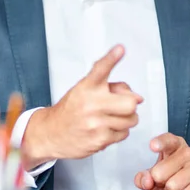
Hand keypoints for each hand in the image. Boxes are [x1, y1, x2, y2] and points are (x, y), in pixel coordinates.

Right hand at [22, 45, 142, 169]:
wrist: (51, 133)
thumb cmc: (72, 109)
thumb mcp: (86, 90)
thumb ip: (112, 87)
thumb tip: (138, 97)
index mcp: (87, 87)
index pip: (101, 69)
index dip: (111, 58)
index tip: (120, 49)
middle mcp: (91, 104)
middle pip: (130, 103)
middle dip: (130, 104)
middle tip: (122, 106)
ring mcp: (95, 123)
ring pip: (131, 120)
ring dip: (127, 119)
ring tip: (112, 118)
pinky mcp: (99, 140)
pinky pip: (124, 134)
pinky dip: (119, 132)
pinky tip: (106, 129)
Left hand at [134, 133, 189, 189]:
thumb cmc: (172, 176)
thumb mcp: (154, 175)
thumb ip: (144, 178)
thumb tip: (146, 181)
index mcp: (174, 145)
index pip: (167, 141)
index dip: (159, 143)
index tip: (153, 146)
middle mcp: (188, 152)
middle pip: (160, 173)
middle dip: (159, 182)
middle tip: (165, 182)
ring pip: (172, 186)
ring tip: (177, 188)